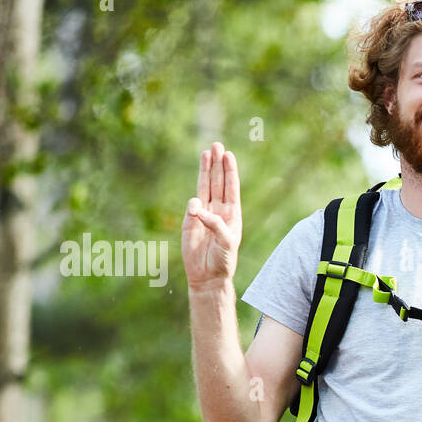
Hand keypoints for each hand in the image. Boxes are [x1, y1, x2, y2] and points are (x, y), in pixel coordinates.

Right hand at [182, 141, 241, 290]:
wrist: (208, 275)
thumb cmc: (223, 260)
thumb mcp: (226, 242)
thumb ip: (215, 224)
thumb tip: (197, 207)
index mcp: (232, 215)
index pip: (231, 188)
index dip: (229, 171)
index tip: (228, 155)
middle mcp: (219, 211)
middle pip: (218, 182)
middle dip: (217, 164)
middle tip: (217, 145)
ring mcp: (203, 215)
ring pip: (204, 188)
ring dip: (205, 171)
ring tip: (206, 153)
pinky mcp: (189, 222)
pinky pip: (192, 207)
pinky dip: (193, 204)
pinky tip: (196, 205)